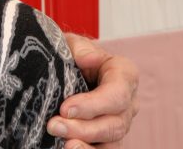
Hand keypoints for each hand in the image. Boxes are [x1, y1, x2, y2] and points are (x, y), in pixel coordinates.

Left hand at [46, 33, 139, 147]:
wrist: (64, 66)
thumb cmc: (70, 53)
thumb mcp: (71, 43)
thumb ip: (80, 48)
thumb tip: (89, 58)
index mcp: (124, 74)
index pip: (116, 94)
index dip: (93, 105)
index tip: (65, 109)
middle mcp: (128, 102)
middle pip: (114, 123)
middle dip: (83, 128)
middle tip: (54, 126)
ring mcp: (120, 122)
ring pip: (111, 141)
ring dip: (86, 146)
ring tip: (64, 144)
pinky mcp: (107, 137)